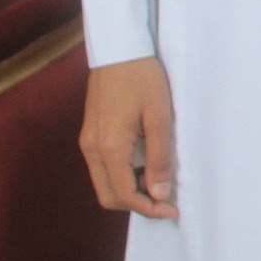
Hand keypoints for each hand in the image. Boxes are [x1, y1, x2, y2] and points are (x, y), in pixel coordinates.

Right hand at [80, 56, 178, 218]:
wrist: (120, 51)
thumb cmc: (143, 79)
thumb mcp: (159, 117)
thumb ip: (159, 158)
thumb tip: (159, 194)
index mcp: (108, 148)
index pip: (124, 195)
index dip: (149, 208)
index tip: (173, 210)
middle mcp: (91, 150)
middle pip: (109, 196)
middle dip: (137, 205)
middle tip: (167, 200)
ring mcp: (87, 143)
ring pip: (105, 183)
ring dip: (130, 191)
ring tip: (160, 181)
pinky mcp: (90, 135)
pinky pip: (103, 168)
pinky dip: (123, 176)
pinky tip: (146, 166)